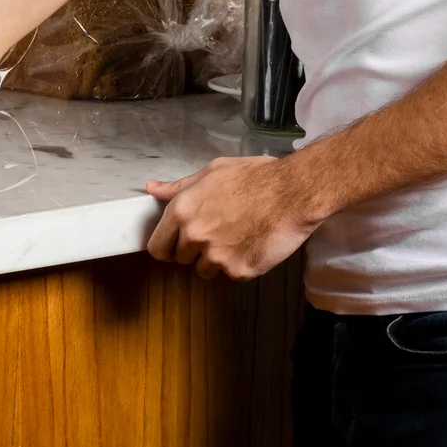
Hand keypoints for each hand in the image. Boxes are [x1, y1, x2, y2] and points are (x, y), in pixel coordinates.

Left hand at [144, 156, 324, 280]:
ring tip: (238, 238)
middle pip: (182, 260)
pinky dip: (241, 265)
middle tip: (217, 234)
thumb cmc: (255, 177)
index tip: (175, 246)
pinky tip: (253, 244)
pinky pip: (232, 275)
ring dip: (217, 260)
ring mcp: (217, 257)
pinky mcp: (240, 271)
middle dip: (195, 251)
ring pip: (206, 270)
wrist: (294, 192)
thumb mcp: (212, 172)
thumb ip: (179, 186)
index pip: (157, 247)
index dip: (166, 247)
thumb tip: (153, 189)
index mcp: (182, 212)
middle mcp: (195, 237)